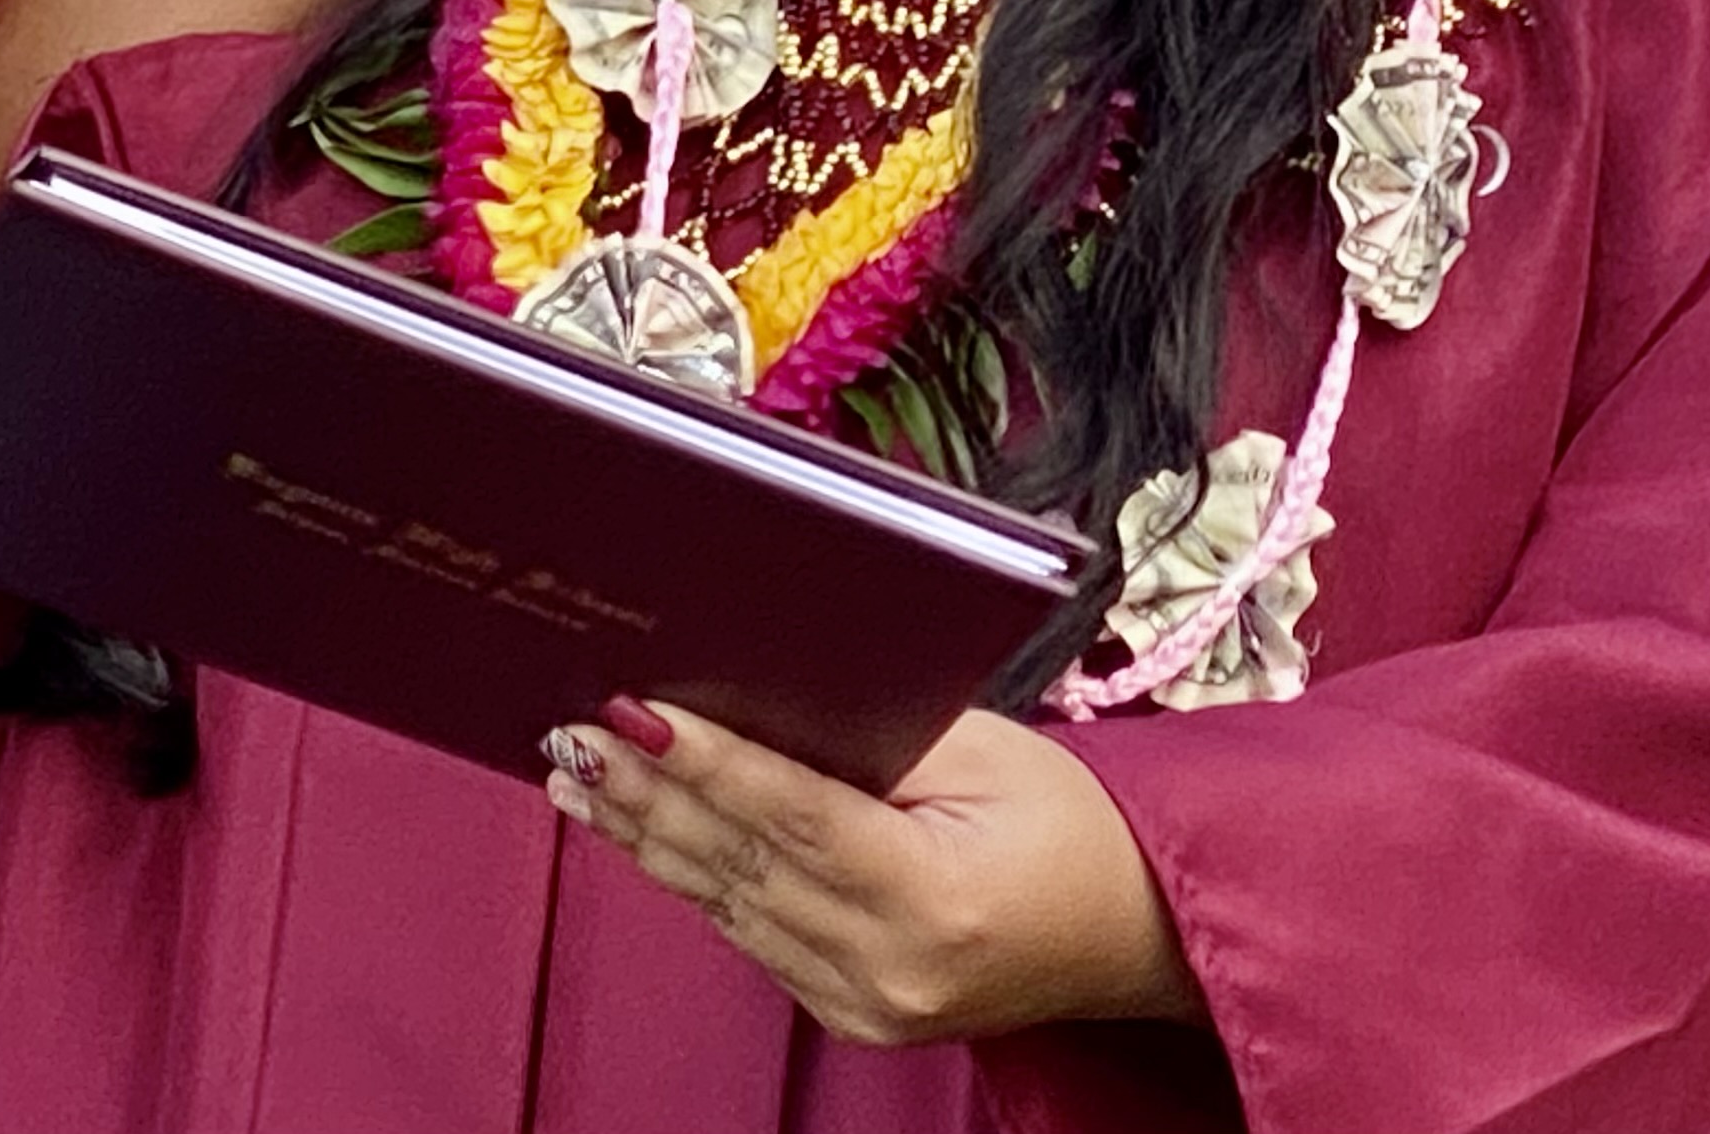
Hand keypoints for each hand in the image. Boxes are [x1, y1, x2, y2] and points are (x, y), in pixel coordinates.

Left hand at [547, 700, 1203, 1045]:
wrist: (1133, 933)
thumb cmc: (1074, 826)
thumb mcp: (991, 750)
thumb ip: (881, 732)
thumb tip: (760, 692)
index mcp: (935, 899)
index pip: (797, 816)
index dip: (710, 761)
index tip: (637, 710)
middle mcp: (889, 970)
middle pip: (742, 864)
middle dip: (649, 792)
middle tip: (576, 728)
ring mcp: (862, 1008)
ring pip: (726, 905)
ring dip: (646, 834)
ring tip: (577, 772)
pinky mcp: (846, 1017)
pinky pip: (748, 935)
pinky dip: (691, 876)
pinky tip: (640, 830)